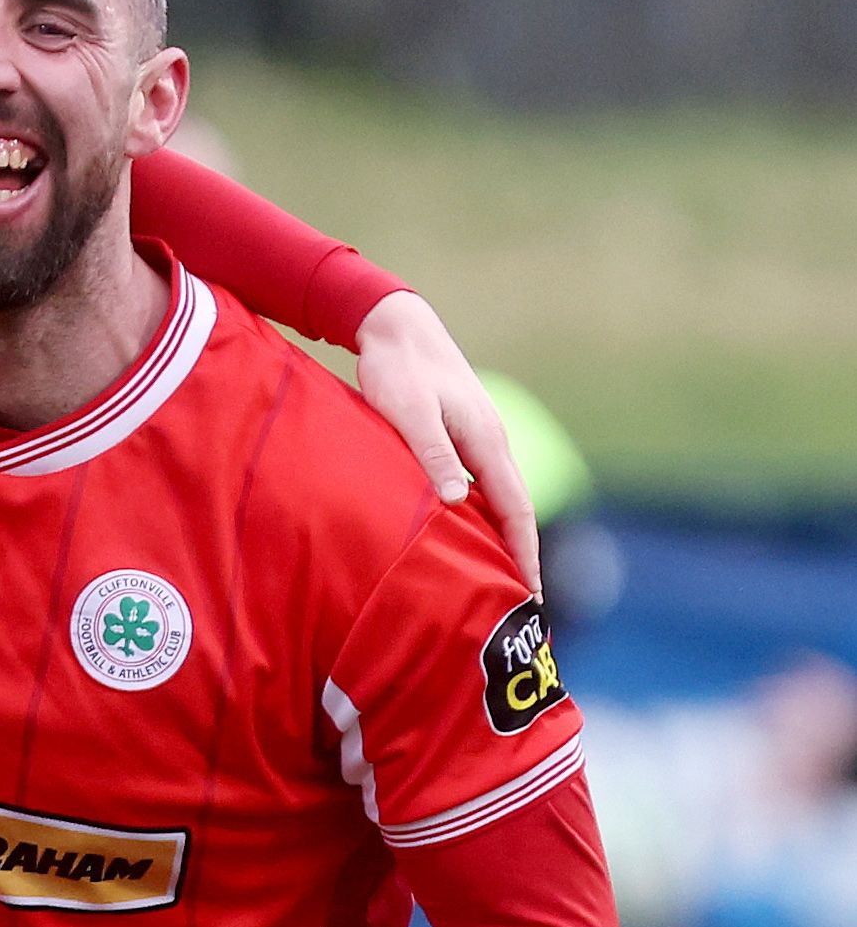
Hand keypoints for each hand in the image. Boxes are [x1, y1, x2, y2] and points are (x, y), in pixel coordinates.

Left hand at [354, 290, 541, 596]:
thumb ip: (434, 456)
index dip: (524, 552)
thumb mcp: (411, 415)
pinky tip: (471, 535)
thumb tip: (459, 502)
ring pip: (499, 498)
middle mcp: (491, 442)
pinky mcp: (461, 436)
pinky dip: (484, 515)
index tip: (531, 591)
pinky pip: (481, 485)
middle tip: (524, 599)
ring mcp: (478, 438)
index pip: (516, 509)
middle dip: (522, 554)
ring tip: (501, 576)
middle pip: (515, 509)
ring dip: (504, 537)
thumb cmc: (398, 371)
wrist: (396, 327)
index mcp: (486, 440)